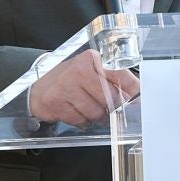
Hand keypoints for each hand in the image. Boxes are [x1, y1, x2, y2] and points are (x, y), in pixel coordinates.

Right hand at [26, 49, 140, 127]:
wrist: (40, 85)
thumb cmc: (73, 79)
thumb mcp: (93, 70)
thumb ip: (114, 79)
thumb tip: (138, 95)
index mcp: (93, 59)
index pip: (120, 75)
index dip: (132, 91)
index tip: (139, 100)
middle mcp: (79, 70)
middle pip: (110, 98)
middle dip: (114, 107)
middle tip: (112, 108)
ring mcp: (65, 87)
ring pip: (96, 113)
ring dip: (98, 117)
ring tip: (91, 108)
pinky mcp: (55, 103)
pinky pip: (81, 121)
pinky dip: (83, 121)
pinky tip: (78, 112)